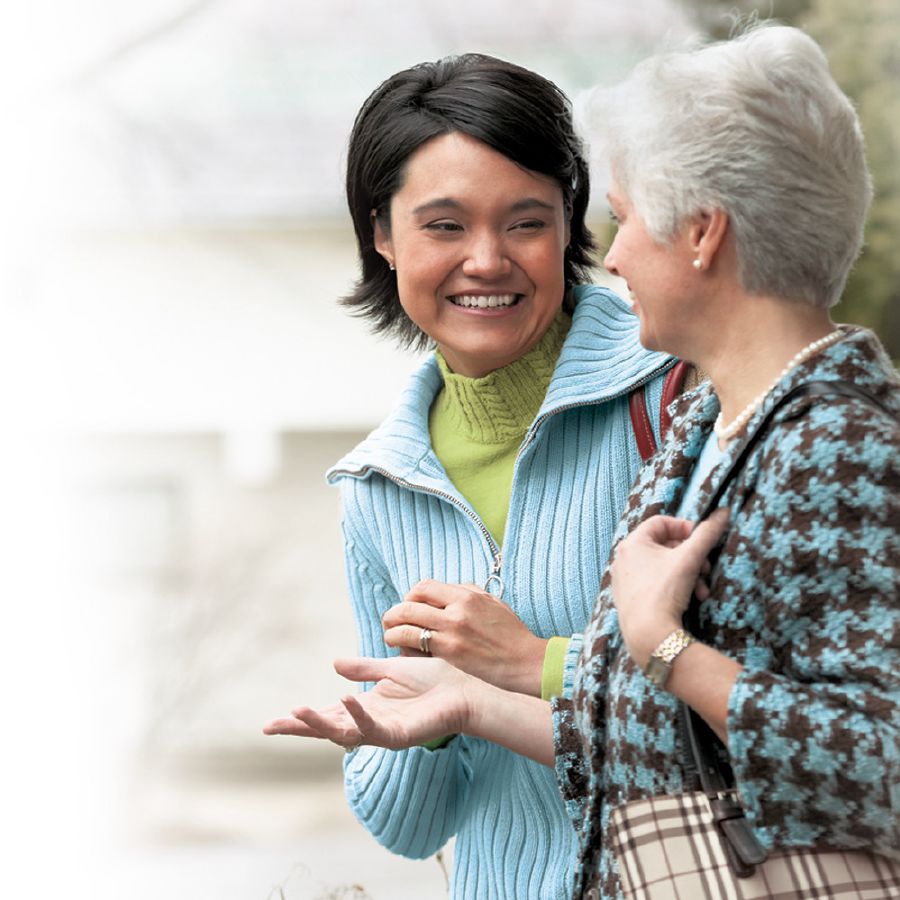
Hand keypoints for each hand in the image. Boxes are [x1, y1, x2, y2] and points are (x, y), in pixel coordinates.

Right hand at [263, 656, 474, 749]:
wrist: (465, 689)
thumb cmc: (434, 679)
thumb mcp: (391, 668)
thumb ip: (364, 669)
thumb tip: (334, 664)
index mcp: (367, 708)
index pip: (328, 714)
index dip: (303, 717)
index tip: (275, 719)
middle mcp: (371, 723)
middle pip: (328, 728)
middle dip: (300, 728)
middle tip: (270, 727)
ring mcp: (384, 732)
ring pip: (343, 733)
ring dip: (319, 724)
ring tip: (295, 713)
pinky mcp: (400, 735)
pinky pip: (373, 728)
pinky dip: (358, 714)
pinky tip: (345, 699)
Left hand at [382, 580, 547, 694]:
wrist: (525, 663)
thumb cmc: (511, 634)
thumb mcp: (493, 603)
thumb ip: (468, 592)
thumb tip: (446, 589)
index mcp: (466, 596)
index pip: (423, 587)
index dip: (410, 595)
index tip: (409, 605)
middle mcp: (456, 613)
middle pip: (409, 606)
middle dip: (394, 614)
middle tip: (391, 621)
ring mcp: (451, 636)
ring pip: (406, 627)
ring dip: (392, 632)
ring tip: (391, 637)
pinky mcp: (449, 657)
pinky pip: (415, 648)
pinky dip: (404, 649)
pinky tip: (404, 652)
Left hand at [611, 510, 729, 667]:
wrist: (648, 634)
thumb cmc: (664, 591)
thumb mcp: (690, 559)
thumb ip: (707, 533)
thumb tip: (724, 512)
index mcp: (632, 542)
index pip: (661, 522)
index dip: (685, 527)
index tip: (702, 539)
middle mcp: (623, 557)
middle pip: (664, 546)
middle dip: (691, 557)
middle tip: (706, 568)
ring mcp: (624, 578)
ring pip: (662, 567)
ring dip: (687, 575)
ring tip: (702, 591)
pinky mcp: (628, 597)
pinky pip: (654, 583)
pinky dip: (673, 587)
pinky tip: (689, 600)